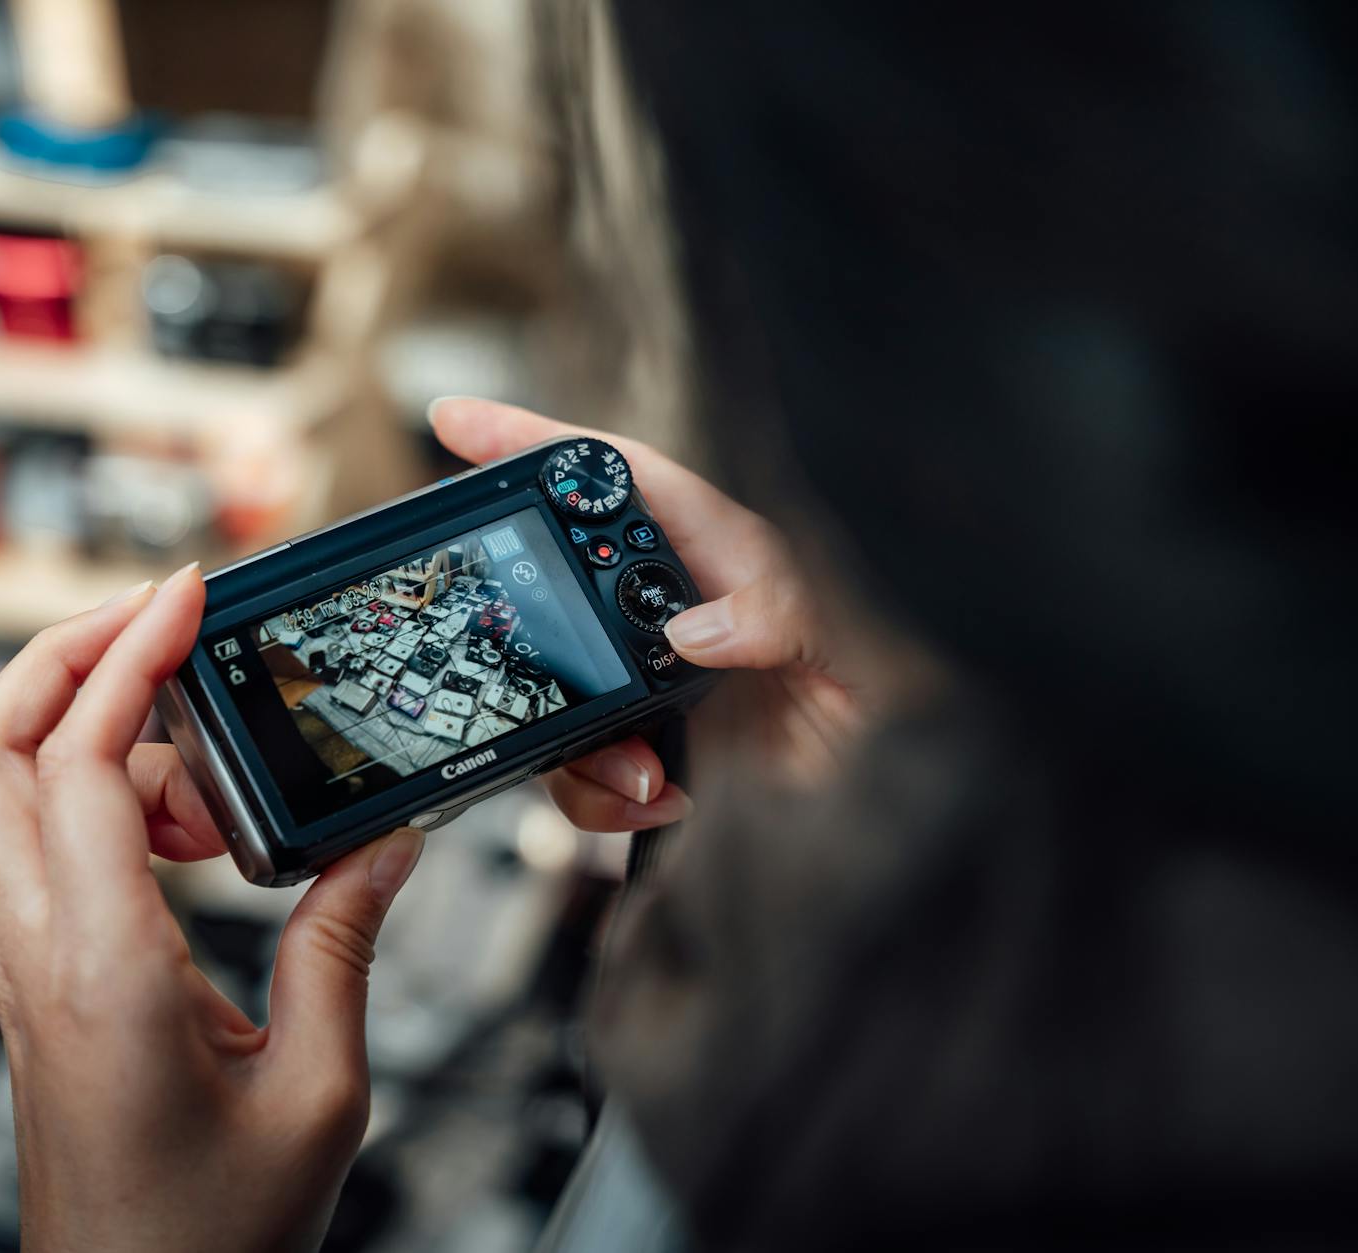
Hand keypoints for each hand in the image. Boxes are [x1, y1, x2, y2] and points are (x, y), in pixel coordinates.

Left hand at [0, 563, 424, 1251]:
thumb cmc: (209, 1237)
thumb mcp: (316, 1093)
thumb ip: (341, 949)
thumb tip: (384, 840)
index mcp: (102, 973)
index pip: (80, 765)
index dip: (127, 658)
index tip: (187, 593)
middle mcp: (38, 955)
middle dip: (61, 655)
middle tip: (159, 618)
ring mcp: (26, 968)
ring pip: (6, 793)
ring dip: (95, 734)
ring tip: (216, 771)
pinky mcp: (42, 984)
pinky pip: (44, 848)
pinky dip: (105, 800)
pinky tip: (197, 836)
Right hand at [430, 398, 861, 829]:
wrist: (900, 793)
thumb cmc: (893, 692)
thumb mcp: (850, 634)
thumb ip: (781, 613)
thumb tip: (696, 627)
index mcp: (717, 550)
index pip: (612, 477)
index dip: (532, 441)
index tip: (457, 420)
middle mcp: (672, 608)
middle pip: (557, 586)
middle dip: (522, 622)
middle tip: (497, 647)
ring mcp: (653, 678)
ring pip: (556, 691)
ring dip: (577, 743)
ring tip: (637, 773)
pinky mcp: (650, 746)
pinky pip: (585, 766)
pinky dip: (602, 796)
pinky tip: (653, 801)